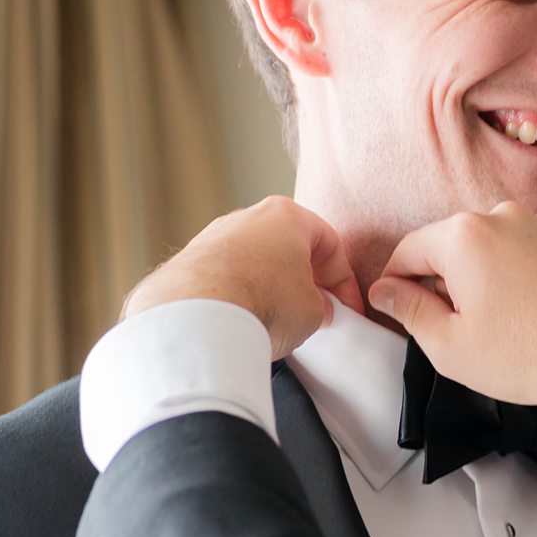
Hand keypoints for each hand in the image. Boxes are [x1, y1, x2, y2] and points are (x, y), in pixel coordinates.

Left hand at [125, 196, 365, 359]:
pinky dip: (238, 296)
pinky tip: (244, 322)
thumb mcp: (314, 311)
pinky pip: (224, 278)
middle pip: (289, 248)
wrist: (200, 317)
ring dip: (270, 288)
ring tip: (277, 322)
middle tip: (316, 314)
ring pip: (254, 262)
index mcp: (288, 215)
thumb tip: (315, 310)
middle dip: (306, 282)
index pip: (330, 245)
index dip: (345, 283)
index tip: (348, 309)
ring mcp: (213, 237)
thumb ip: (321, 305)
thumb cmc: (264, 302)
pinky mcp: (188, 261)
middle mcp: (248, 217)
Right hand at [368, 203, 536, 446]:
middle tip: (449, 330)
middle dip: (441, 285)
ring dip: (479, 283)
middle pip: (449, 247)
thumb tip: (388, 292)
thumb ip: (408, 311)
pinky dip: (514, 280)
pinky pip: (522, 255)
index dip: (393, 283)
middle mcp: (503, 217)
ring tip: (496, 329)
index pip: (407, 251)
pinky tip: (525, 318)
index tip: (392, 306)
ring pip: (487, 251)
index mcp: (465, 236)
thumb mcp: (449, 345)